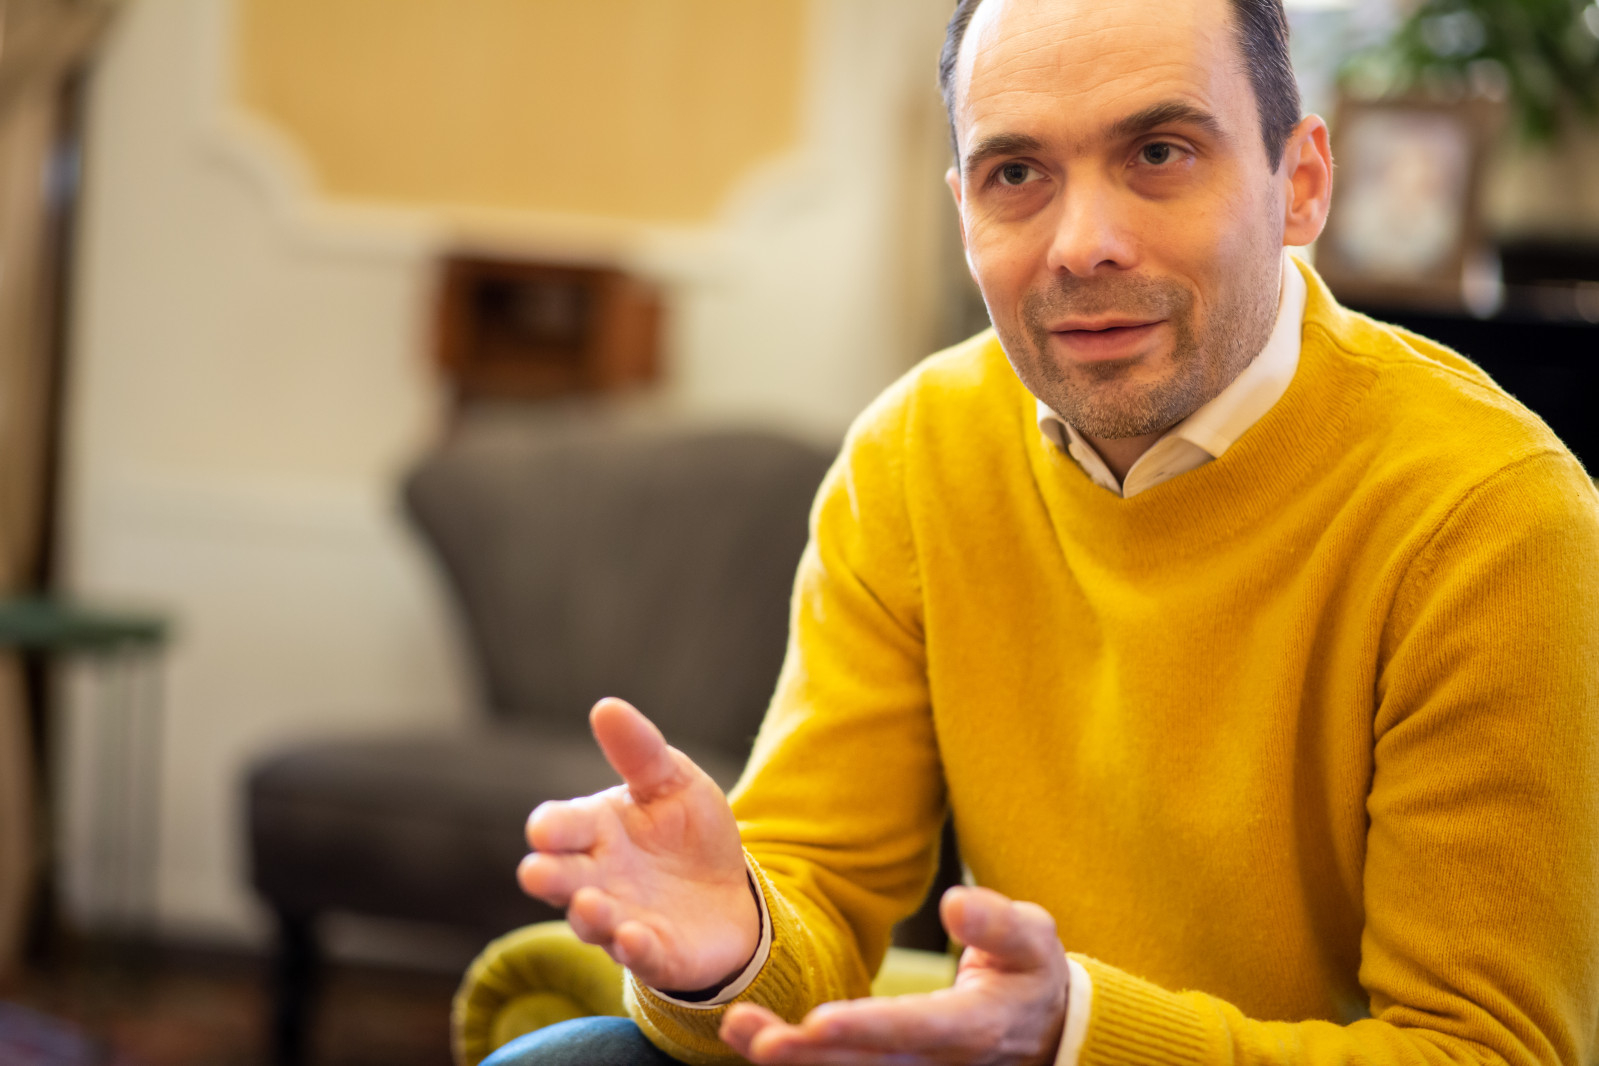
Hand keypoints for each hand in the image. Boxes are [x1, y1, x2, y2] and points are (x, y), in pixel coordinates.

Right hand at [517, 697, 759, 991]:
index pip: (561, 826)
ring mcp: (621, 918)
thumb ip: (640, 751)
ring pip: (592, 921)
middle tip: (536, 872)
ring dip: (588, 915)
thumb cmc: (686, 831)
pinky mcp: (655, 953)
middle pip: (562, 878)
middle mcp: (597, 877)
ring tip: (589, 905)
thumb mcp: (672, 781)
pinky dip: (634, 948)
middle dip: (548, 876)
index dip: (551, 827)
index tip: (543, 828)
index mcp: (596, 829)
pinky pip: (640, 956)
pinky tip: (633, 938)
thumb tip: (606, 706)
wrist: (729, 889)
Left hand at [720, 886, 1068, 1065]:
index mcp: (972, 1026)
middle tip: (752, 1034)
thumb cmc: (1029, 972)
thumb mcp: (1031, 940)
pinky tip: (751, 1038)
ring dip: (790, 1058)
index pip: (913, 1029)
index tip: (817, 1021)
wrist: (1040, 1028)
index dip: (865, 1027)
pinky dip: (799, 1060)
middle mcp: (934, 1062)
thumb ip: (996, 923)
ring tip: (737, 1027)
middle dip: (805, 1053)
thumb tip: (955, 903)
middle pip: (863, 1064)